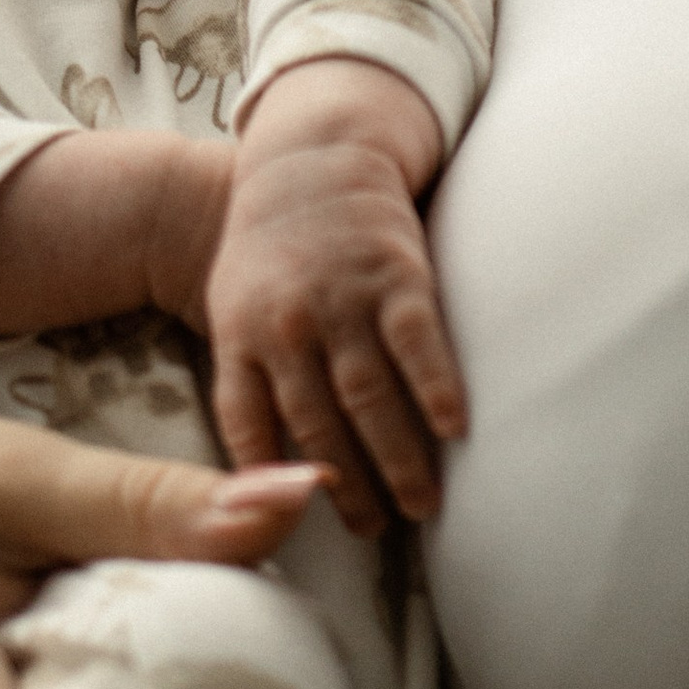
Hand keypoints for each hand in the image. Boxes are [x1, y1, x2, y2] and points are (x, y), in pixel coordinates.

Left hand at [209, 59, 466, 530]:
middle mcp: (288, 326)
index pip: (250, 427)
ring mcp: (343, 301)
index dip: (271, 482)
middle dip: (349, 489)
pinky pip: (418, 344)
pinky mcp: (396, 275)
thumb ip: (248, 377)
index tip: (299, 525)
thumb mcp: (232, 308)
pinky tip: (456, 430)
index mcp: (240, 337)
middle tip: (377, 531)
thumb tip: (264, 472)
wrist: (312, 157)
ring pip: (370, 398)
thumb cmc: (271, 249)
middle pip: (318, 427)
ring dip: (398, 460)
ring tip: (421, 506)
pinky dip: (436, 389)